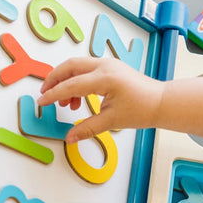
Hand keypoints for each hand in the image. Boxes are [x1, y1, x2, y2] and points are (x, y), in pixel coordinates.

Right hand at [36, 57, 163, 143]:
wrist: (161, 102)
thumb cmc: (142, 109)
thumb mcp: (112, 121)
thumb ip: (87, 128)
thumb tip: (69, 138)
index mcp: (105, 78)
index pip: (71, 85)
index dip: (53, 94)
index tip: (42, 102)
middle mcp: (105, 66)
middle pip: (69, 66)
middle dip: (54, 79)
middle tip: (45, 94)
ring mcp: (108, 64)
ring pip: (77, 66)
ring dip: (66, 82)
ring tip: (66, 105)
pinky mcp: (110, 67)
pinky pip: (86, 70)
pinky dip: (77, 81)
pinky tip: (78, 100)